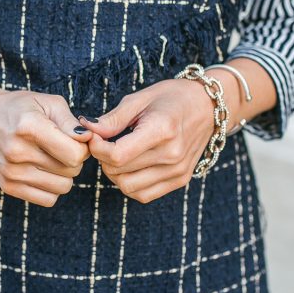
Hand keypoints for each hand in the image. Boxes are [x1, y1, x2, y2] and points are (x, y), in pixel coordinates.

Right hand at [0, 84, 95, 207]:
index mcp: (29, 127)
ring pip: (63, 187)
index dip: (83, 147)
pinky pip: (48, 199)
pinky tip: (43, 171)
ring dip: (64, 174)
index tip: (76, 139)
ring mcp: (11, 172)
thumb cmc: (21, 108)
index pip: (75, 154)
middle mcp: (17, 152)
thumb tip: (88, 140)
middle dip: (74, 159)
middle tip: (62, 146)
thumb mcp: (48, 103)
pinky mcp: (8, 186)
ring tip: (52, 157)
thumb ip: (71, 122)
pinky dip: (52, 187)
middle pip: (72, 171)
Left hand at [78, 76, 230, 203]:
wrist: (208, 107)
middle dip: (102, 158)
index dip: (97, 148)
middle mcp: (172, 154)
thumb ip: (112, 119)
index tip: (94, 136)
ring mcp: (178, 170)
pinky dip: (130, 184)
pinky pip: (143, 195)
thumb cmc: (172, 98)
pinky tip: (131, 167)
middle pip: (119, 172)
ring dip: (114, 174)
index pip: (117, 155)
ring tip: (117, 154)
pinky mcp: (180, 180)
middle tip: (104, 142)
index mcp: (162, 130)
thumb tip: (85, 130)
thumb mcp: (141, 98)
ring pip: (128, 187)